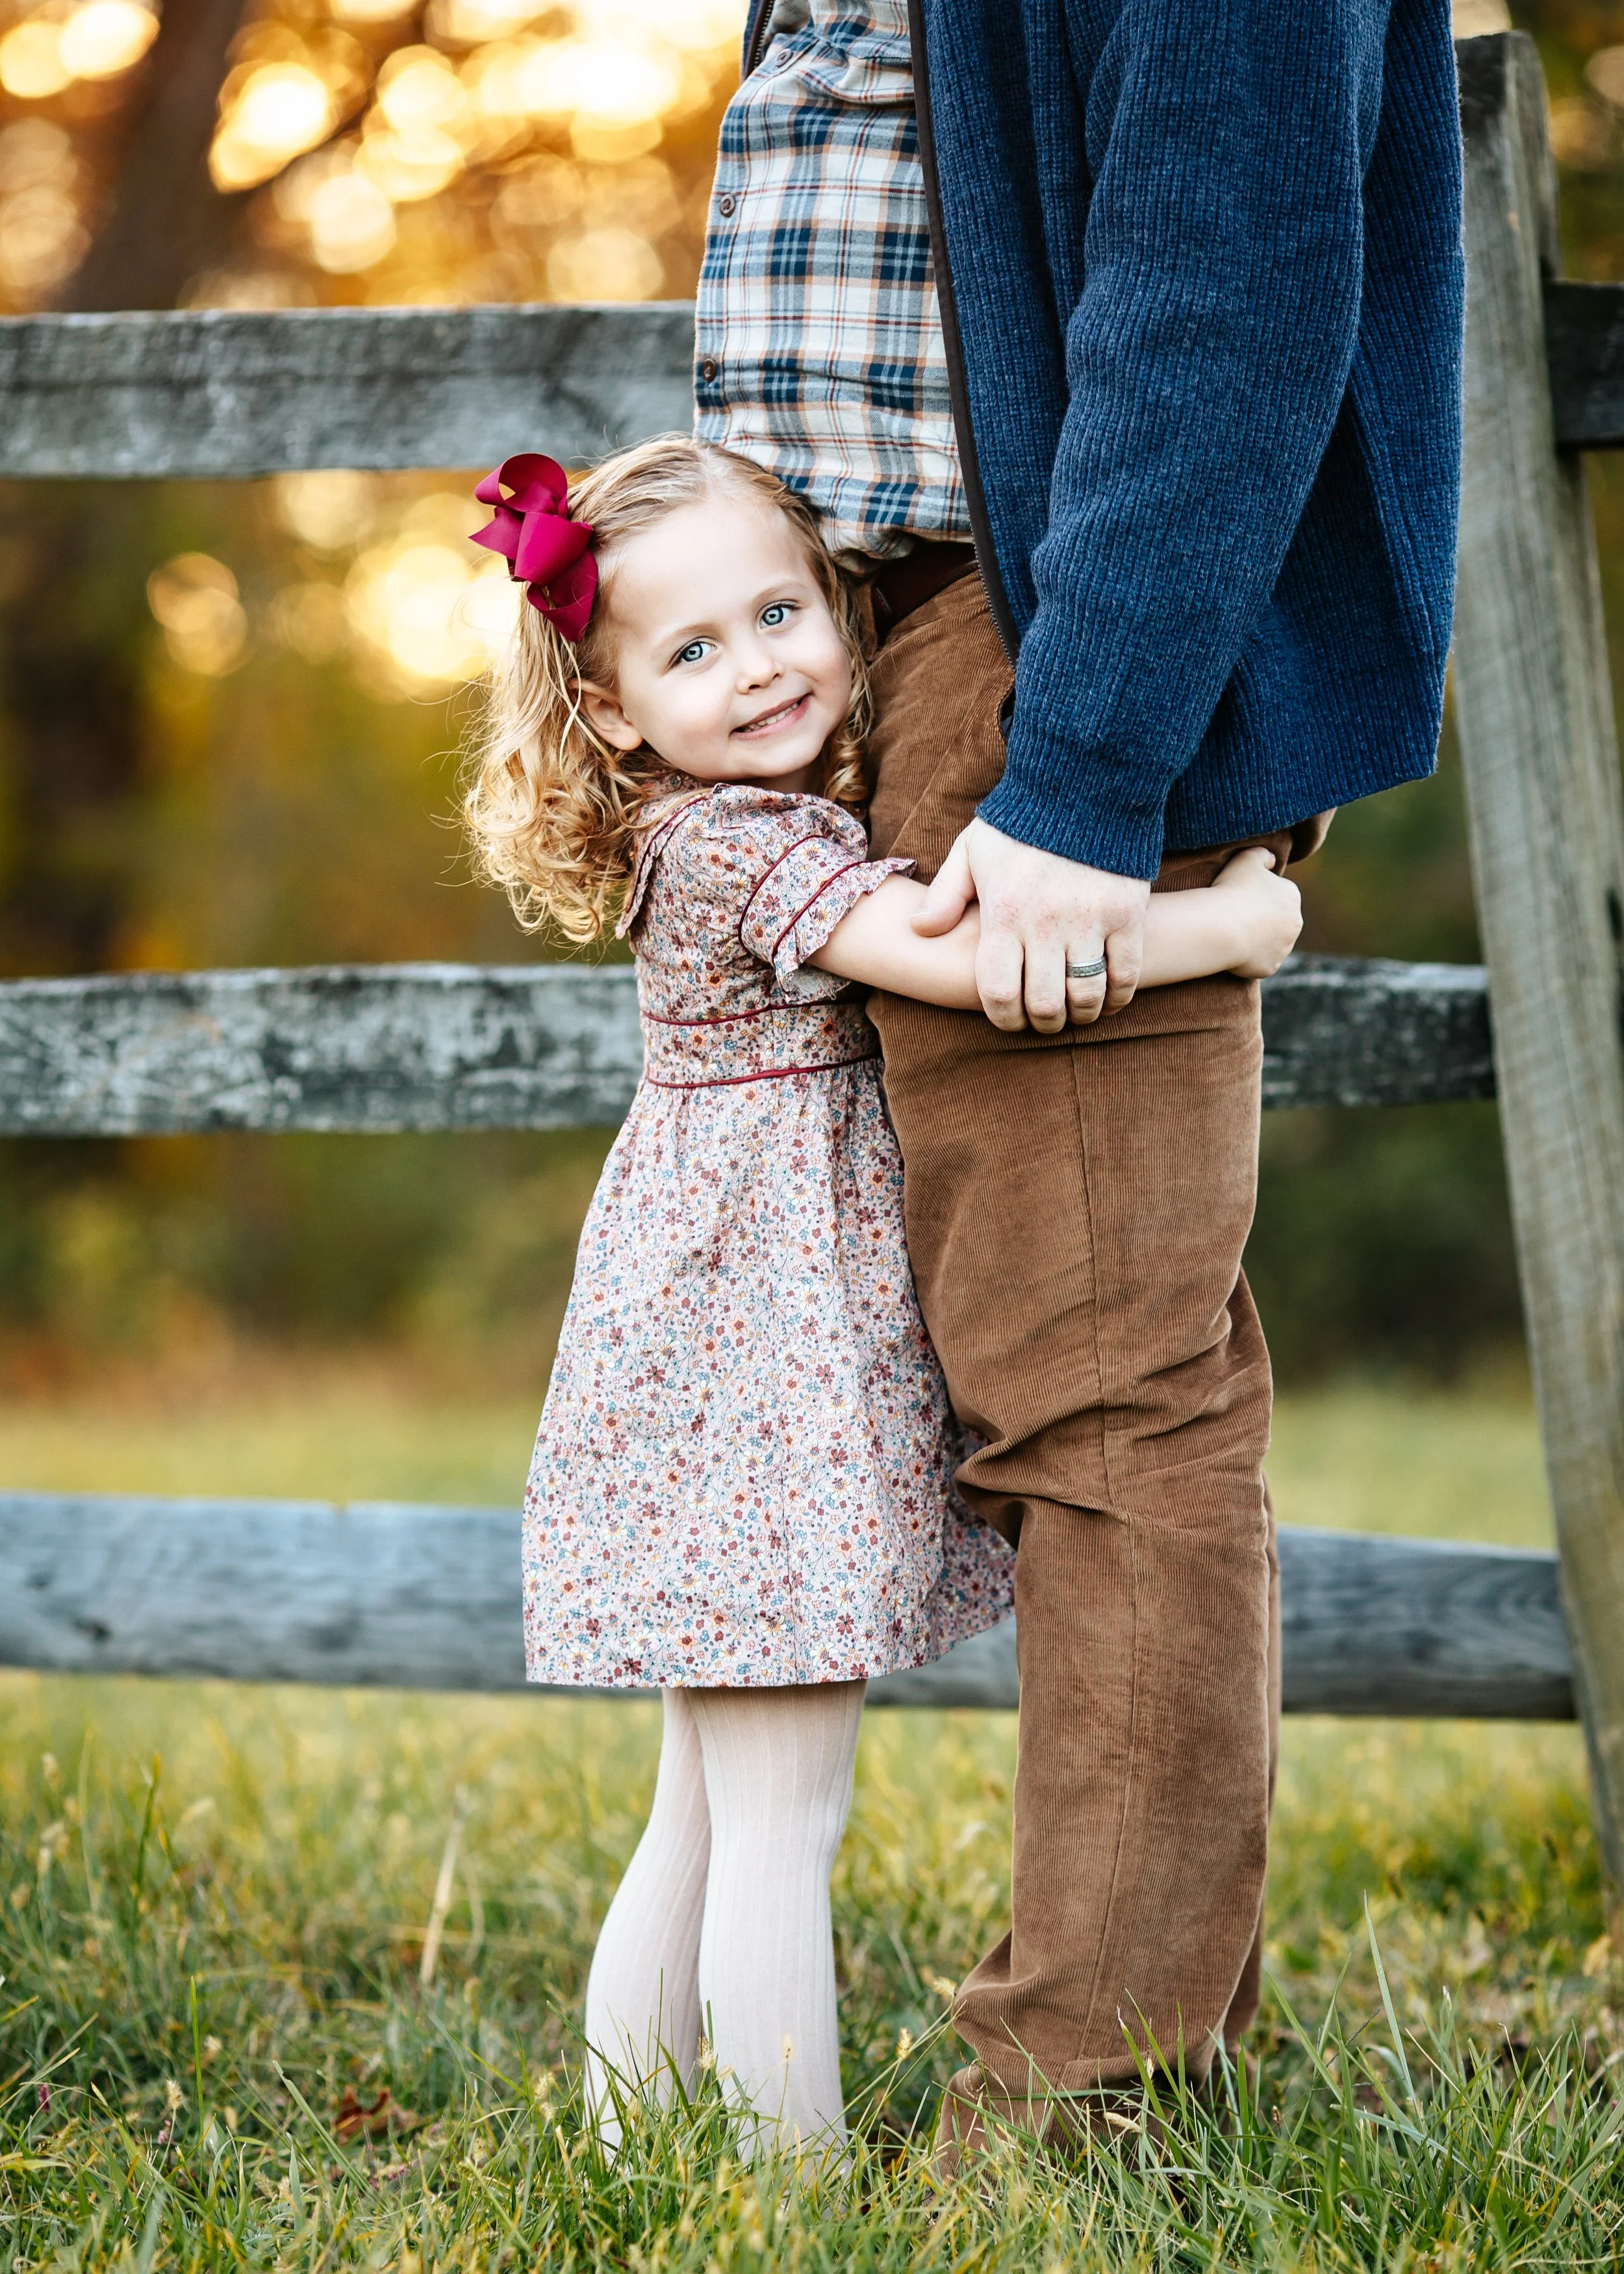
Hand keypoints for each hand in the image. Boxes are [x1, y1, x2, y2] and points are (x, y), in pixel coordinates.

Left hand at [912, 817, 1150, 1031]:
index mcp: (1004, 914)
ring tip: (1075, 1011)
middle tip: (1044, 1020)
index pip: (999, 992)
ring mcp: (1090, 921)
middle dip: (1043, 1023)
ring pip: (1086, 996)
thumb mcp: (972, 850)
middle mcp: (1046, 924)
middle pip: (1045, 1004)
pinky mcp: (1128, 915)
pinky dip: (1118, 996)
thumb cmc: (1022, 822)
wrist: (1084, 782)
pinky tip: (1108, 997)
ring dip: (1081, 1015)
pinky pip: (1126, 975)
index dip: (1004, 1019)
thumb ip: (945, 895)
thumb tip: (918, 931)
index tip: (1010, 1019)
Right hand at [1210, 847, 1301, 977]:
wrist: (1222, 926)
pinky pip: (1260, 962)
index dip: (1257, 895)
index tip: (1239, 896)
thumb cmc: (1233, 889)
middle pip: (1277, 920)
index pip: (1277, 895)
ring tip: (1234, 933)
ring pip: (1271, 942)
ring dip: (1258, 939)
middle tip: (1236, 916)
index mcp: (1292, 895)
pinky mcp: (1270, 967)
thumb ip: (1263, 854)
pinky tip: (1234, 950)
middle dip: (1262, 919)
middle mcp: (1295, 923)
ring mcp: (1284, 948)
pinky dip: (1250, 959)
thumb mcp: (1247, 857)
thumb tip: (1272, 860)